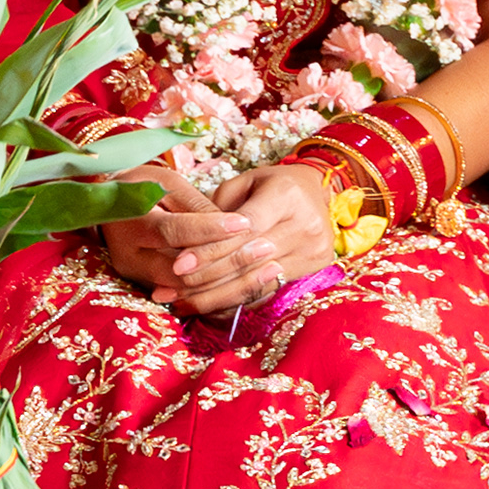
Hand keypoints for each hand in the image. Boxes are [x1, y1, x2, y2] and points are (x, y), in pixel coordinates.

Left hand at [156, 161, 339, 320]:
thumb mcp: (243, 183)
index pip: (244, 230)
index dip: (211, 249)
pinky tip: (209, 305)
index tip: (180, 265)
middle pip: (250, 260)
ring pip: (257, 281)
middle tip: (172, 290)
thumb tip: (188, 243)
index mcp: (286, 195)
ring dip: (216, 296)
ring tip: (182, 303)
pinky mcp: (316, 268)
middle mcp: (306, 224)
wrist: (314, 192)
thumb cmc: (270, 184)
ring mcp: (314, 249)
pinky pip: (269, 291)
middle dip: (208, 277)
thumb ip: (217, 209)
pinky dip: (236, 299)